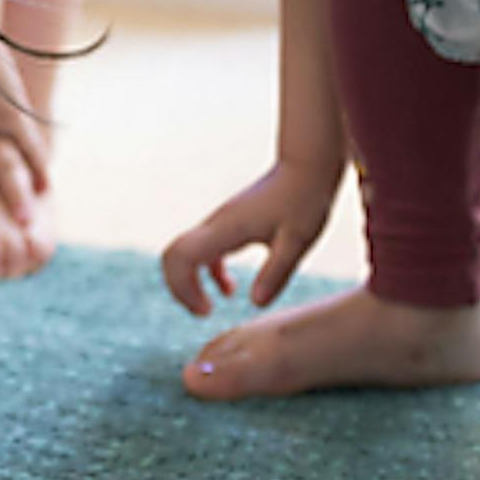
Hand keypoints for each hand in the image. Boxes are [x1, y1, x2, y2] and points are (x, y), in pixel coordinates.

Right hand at [160, 148, 347, 316]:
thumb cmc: (306, 199)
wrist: (307, 167)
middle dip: (179, 288)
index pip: (182, 257)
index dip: (184, 288)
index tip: (207, 310)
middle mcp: (216, 224)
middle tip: (203, 313)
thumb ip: (277, 272)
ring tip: (209, 308)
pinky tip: (230, 289)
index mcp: (228, 228)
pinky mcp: (229, 224)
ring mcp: (220, 223)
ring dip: (189, 282)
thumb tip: (255, 304)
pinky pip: (202, 251)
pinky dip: (206, 274)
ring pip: (184, 253)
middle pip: (173, 256)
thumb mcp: (298, 241)